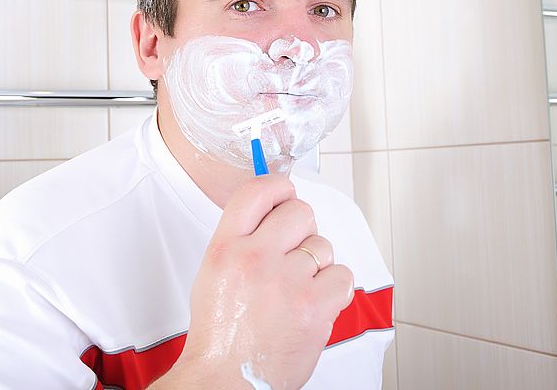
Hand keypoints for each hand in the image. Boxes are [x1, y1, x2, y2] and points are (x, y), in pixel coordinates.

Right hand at [166, 174, 354, 388]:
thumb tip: (275, 211)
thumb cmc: (223, 333)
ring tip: (296, 289)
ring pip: (323, 246)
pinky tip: (313, 301)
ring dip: (317, 265)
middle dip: (303, 228)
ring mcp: (287, 281)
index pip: (258, 191)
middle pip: (299, 211)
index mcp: (226, 247)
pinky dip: (334, 289)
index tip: (286, 193)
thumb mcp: (214, 272)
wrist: (227, 378)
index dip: (279, 186)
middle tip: (294, 252)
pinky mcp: (314, 305)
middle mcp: (255, 258)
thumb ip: (242, 238)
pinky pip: (342, 275)